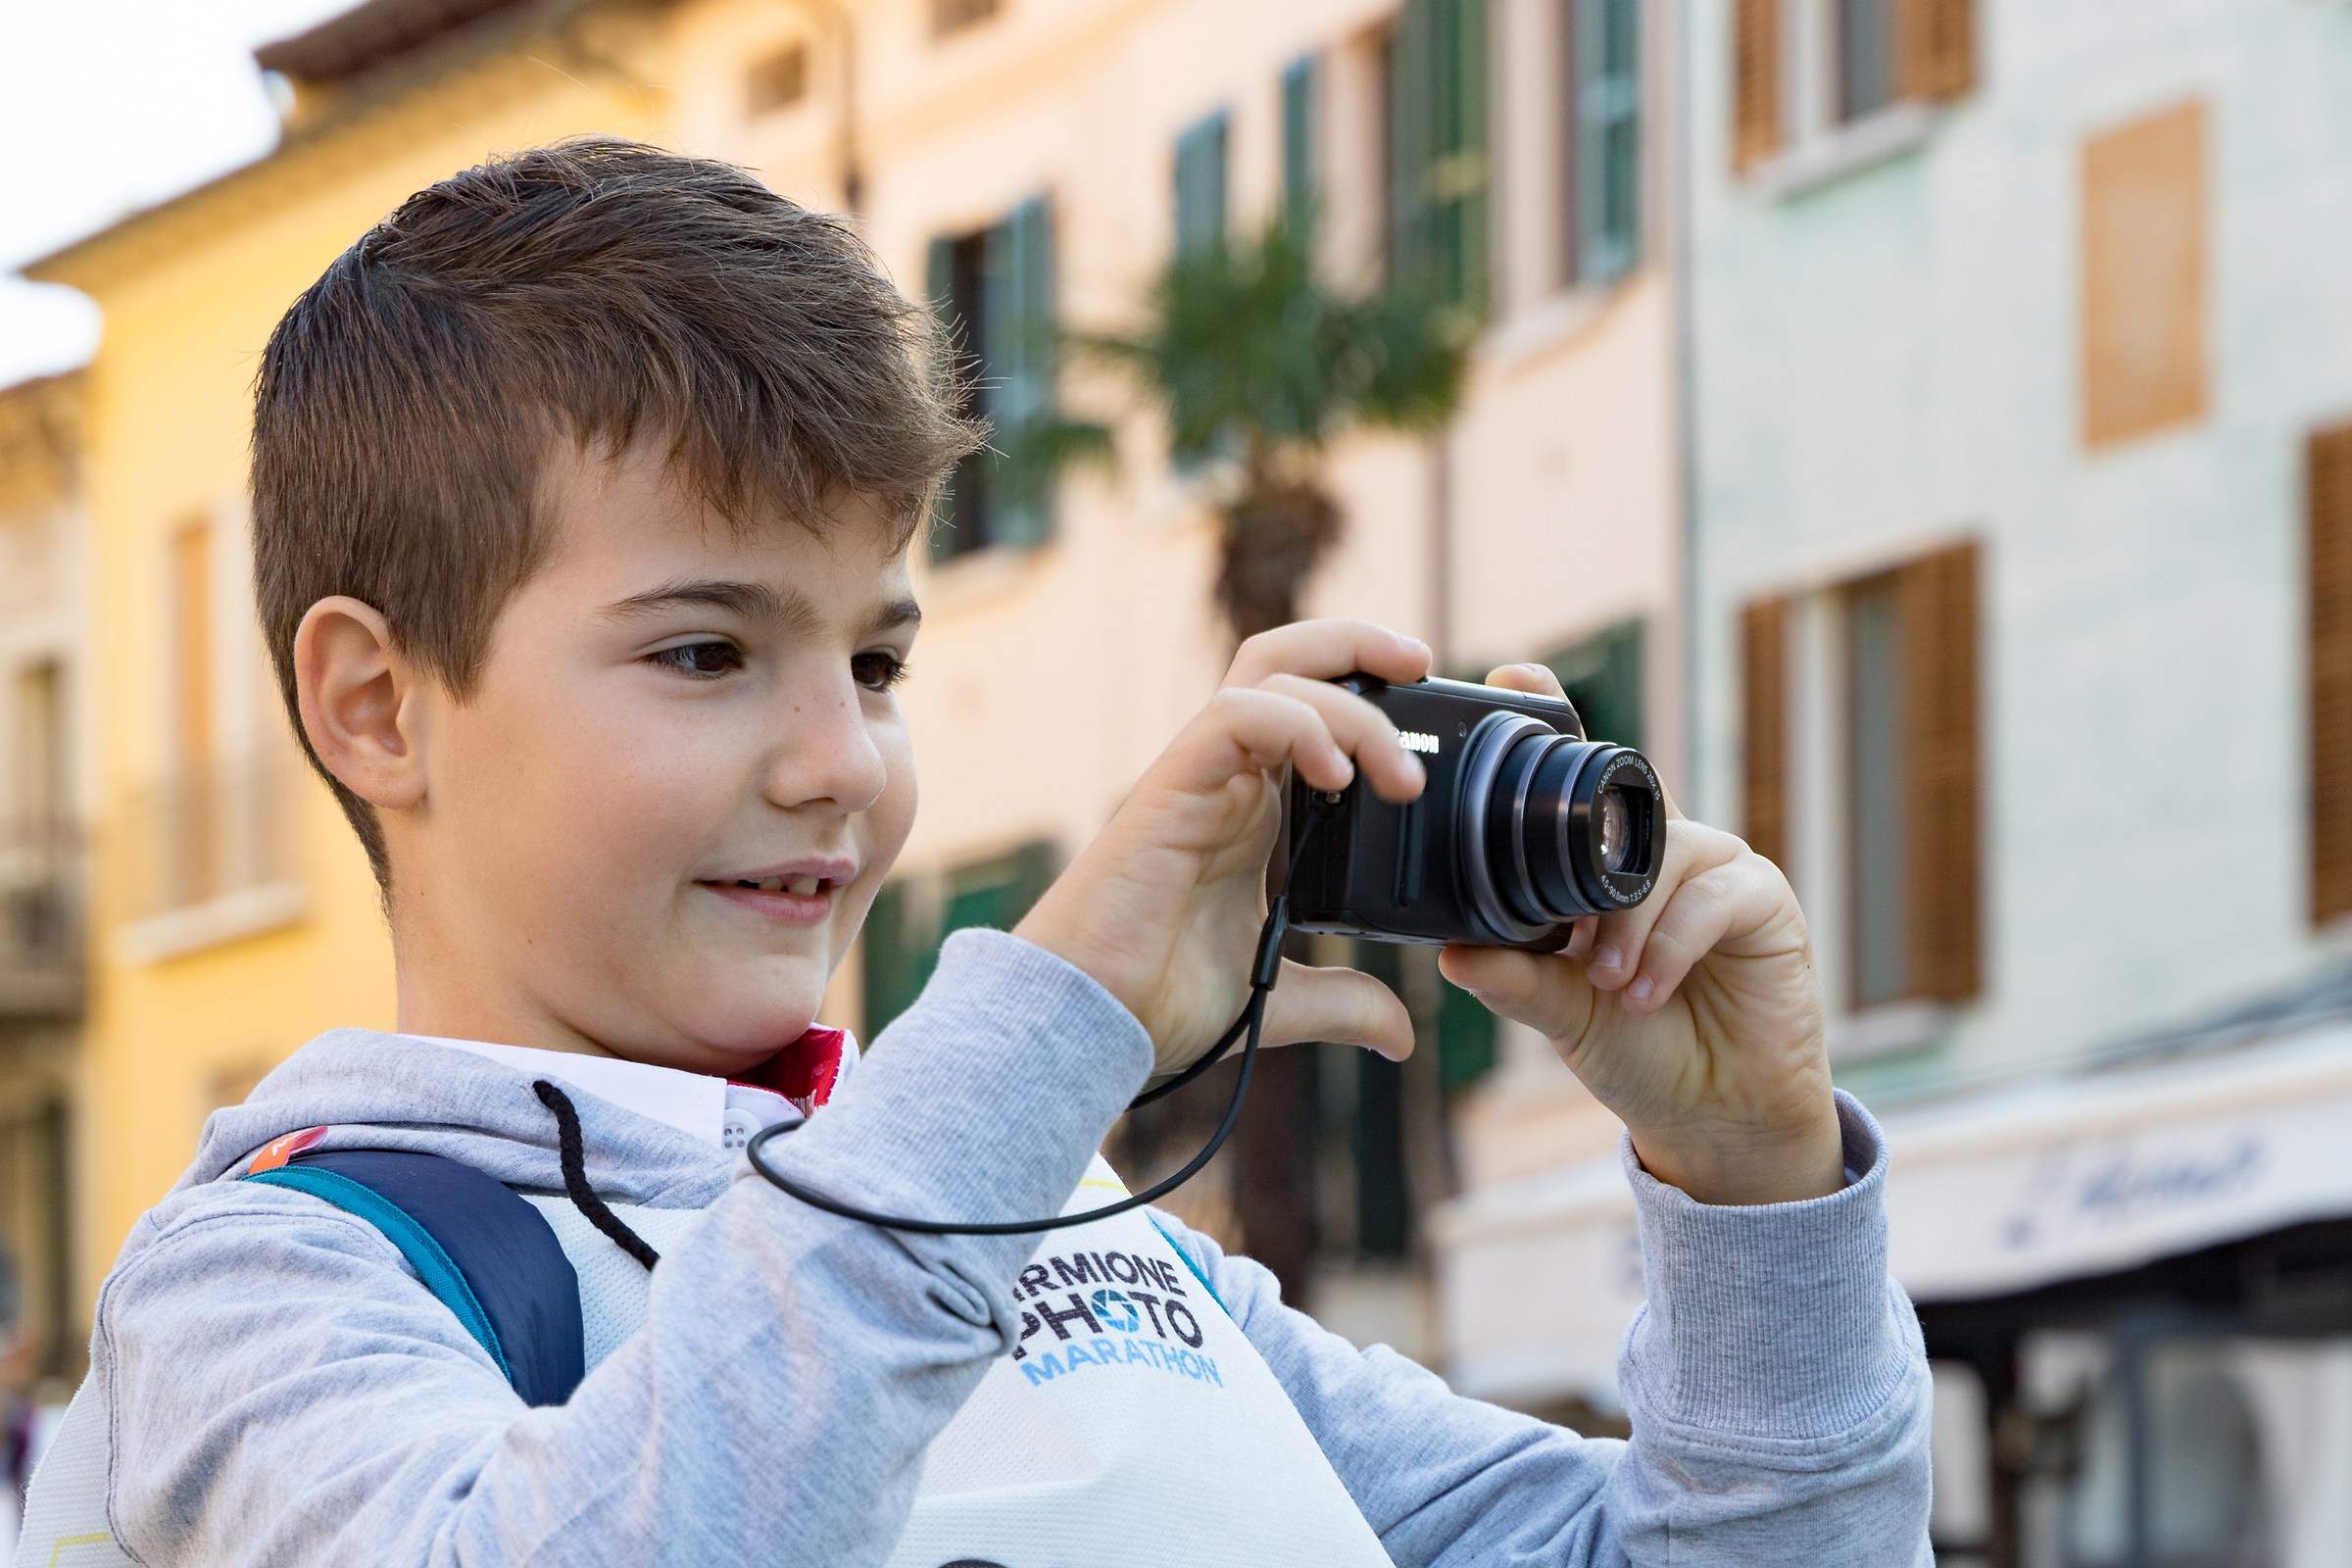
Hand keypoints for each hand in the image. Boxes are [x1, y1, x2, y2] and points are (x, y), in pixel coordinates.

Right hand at [1015, 621, 1430, 1073]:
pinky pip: (1237, 715)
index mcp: (1249, 808)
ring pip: (1271, 676)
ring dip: (1351, 708)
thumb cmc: (1156, 1000)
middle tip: (1423, 662)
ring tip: (1402, 778)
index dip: (1365, 688)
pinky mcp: (1172, 784)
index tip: (1427, 710)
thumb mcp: (1279, 999)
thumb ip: (1341, 1001)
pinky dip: (1297, 727)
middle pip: (1286, 659)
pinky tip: (1337, 779)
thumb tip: (1400, 1032)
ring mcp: (1197, 774)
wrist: (1090, 1023)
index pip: (1306, 706)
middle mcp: (1225, 776)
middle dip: (1358, 643)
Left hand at [1440, 665, 1843, 1205]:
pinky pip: (1714, 896)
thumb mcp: (1560, 1013)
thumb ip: (1516, 978)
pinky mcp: (1765, 901)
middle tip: (1564, 934)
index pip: (1578, 782)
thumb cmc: (1637, 1051)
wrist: (1713, 1117)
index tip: (1506, 678)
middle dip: (1586, 856)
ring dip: (1626, 923)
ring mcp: (1718, 869)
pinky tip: (1644, 991)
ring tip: (1604, 982)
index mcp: (1607, 863)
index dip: (1551, 720)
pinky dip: (1671, 944)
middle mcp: (1663, 852)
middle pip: (1621, 813)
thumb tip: (1450, 952)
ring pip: (1663, 857)